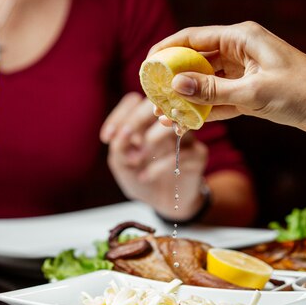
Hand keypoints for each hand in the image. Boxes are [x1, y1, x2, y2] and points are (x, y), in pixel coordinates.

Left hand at [100, 92, 207, 220]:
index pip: (134, 102)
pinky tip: (145, 177)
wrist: (163, 203)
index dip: (119, 116)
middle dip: (136, 119)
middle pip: (156, 104)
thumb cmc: (142, 177)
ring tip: (138, 159)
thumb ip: (118, 147)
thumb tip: (122, 133)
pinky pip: (182, 151)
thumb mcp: (122, 165)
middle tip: (127, 139)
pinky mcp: (198, 154)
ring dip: (151, 138)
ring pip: (174, 122)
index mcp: (146, 120)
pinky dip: (159, 165)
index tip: (107, 138)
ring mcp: (185, 136)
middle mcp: (168, 122)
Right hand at [149, 22, 305, 135]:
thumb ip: (212, 90)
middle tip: (153, 99)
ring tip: (165, 116)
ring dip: (188, 100)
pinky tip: (187, 123)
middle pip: (196, 62)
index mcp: (241, 38)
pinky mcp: (251, 91)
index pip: (193, 38)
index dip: (166, 50)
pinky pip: (221, 99)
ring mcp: (245, 72)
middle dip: (173, 80)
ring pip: (207, 83)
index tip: (147, 66)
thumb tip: (175, 86)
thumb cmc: (302, 93)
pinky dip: (206, 111)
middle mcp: (240, 51)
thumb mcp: (254, 92)